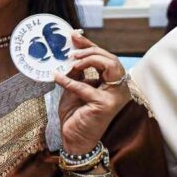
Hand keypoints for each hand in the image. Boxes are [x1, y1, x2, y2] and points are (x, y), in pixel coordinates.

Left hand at [54, 31, 131, 154]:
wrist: (75, 140)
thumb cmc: (76, 115)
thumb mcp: (75, 88)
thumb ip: (78, 72)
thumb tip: (71, 52)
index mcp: (113, 84)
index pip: (106, 59)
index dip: (91, 46)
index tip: (75, 37)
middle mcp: (119, 89)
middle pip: (112, 59)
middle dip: (91, 50)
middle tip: (72, 50)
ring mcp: (114, 97)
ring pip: (110, 66)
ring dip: (89, 59)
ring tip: (71, 61)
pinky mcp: (104, 105)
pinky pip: (85, 86)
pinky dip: (69, 81)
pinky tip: (57, 77)